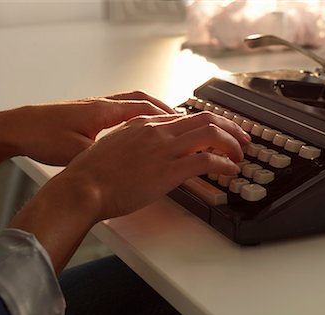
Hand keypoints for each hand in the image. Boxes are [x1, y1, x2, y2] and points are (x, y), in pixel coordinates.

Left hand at [0, 91, 174, 172]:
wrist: (19, 128)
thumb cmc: (44, 137)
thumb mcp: (80, 152)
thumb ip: (108, 156)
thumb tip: (130, 166)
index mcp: (104, 110)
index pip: (144, 108)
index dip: (166, 116)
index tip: (183, 123)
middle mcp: (102, 104)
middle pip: (141, 100)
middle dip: (163, 109)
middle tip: (181, 120)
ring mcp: (95, 107)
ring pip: (131, 103)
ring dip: (150, 110)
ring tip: (164, 123)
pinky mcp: (87, 114)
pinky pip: (120, 110)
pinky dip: (134, 116)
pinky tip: (136, 129)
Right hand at [10, 111, 250, 272]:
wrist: (82, 187)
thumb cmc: (93, 173)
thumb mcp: (116, 146)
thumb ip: (138, 142)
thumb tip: (153, 150)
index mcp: (145, 124)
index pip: (186, 117)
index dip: (208, 125)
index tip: (218, 134)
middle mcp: (158, 130)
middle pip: (206, 118)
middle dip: (230, 127)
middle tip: (242, 139)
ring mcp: (164, 148)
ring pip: (211, 133)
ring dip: (232, 143)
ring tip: (240, 155)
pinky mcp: (169, 170)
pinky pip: (206, 160)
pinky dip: (224, 163)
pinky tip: (230, 170)